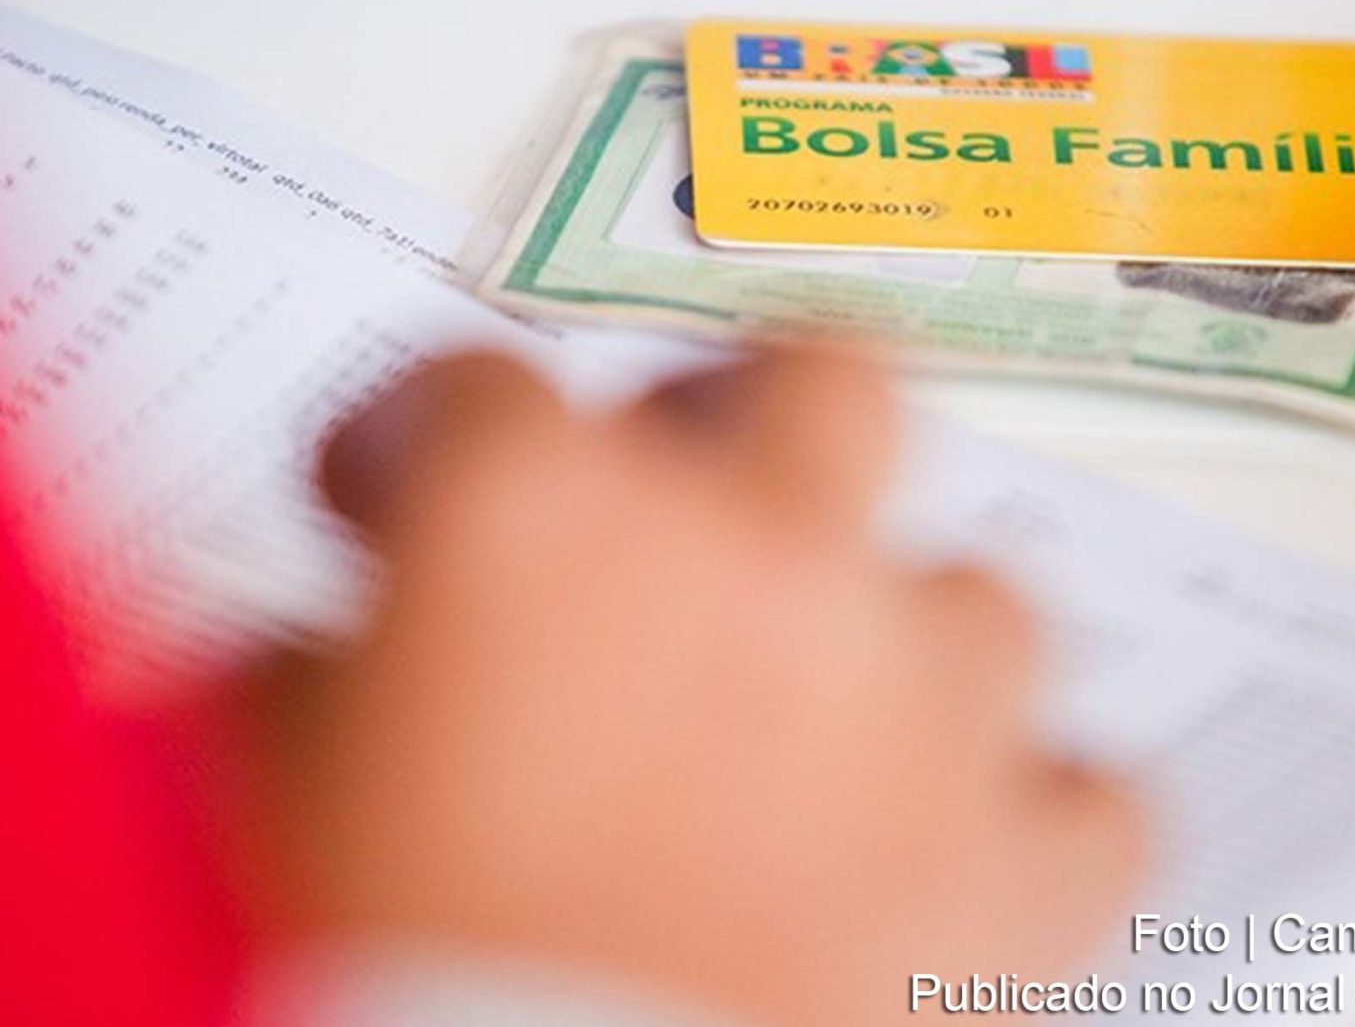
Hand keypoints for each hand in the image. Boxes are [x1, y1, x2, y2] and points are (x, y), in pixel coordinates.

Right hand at [236, 345, 1142, 1026]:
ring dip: (901, 654)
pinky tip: (962, 865)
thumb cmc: (386, 968)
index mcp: (542, 520)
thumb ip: (294, 674)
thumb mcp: (262, 798)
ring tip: (825, 738)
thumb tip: (326, 652)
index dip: (412, 446)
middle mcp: (755, 558)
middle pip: (816, 386)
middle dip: (750, 429)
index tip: (391, 501)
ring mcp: (914, 704)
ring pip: (978, 598)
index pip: (476, 390)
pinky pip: (1092, 804)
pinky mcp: (1021, 873)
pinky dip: (1029, 828)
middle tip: (692, 509)